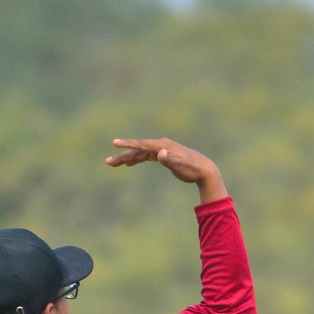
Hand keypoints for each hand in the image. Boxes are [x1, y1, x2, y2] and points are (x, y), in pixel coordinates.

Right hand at [106, 137, 226, 202]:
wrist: (205, 170)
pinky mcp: (163, 156)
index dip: (127, 144)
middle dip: (122, 155)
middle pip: (137, 149)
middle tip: (108, 162)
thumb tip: (159, 153)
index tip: (114, 143)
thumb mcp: (180, 166)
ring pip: (140, 153)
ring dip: (127, 158)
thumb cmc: (193, 168)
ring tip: (113, 164)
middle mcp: (160, 145)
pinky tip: (129, 163)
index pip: (141, 144)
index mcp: (163, 145)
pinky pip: (146, 156)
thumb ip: (169, 160)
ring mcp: (161, 150)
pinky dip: (137, 159)